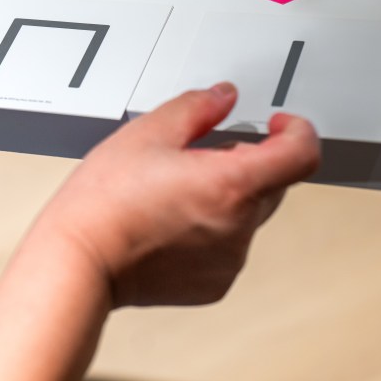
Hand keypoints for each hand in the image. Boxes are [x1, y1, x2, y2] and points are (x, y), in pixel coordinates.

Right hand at [38, 82, 319, 307]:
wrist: (78, 260)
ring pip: (246, 215)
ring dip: (223, 198)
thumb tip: (223, 97)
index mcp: (231, 184)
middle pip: (271, 182)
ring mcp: (229, 260)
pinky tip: (166, 224)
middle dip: (243, 163)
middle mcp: (239, 226)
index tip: (280, 126)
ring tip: (169, 194)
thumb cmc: (103, 204)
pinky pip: (227, 247)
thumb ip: (195, 107)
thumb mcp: (146, 133)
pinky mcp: (213, 283)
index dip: (297, 131)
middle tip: (195, 158)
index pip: (302, 154)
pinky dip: (208, 231)